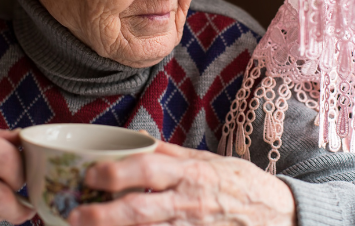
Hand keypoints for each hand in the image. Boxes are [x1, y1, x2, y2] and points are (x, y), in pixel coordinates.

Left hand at [68, 140, 295, 225]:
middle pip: (142, 211)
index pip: (150, 168)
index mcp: (191, 173)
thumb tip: (137, 139)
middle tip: (75, 215)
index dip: (117, 172)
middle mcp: (190, 202)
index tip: (90, 174)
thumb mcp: (208, 160)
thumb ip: (171, 153)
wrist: (279, 214)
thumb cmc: (240, 183)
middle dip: (105, 216)